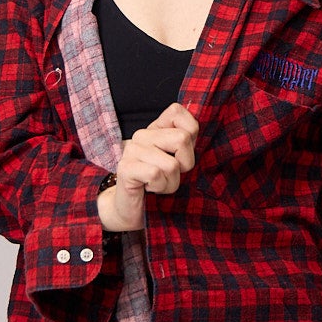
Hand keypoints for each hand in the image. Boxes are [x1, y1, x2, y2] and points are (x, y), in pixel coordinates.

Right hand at [98, 103, 199, 232]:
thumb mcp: (178, 161)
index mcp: (155, 129)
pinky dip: (160, 187)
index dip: (190, 135)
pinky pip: (156, 174)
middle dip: (184, 164)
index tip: (180, 154)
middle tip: (169, 174)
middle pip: (182, 139)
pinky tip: (149, 189)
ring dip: (171, 182)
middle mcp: (142, 135)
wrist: (131, 210)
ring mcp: (131, 150)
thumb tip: (195, 130)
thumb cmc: (159, 185)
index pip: (176, 111)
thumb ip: (187, 143)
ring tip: (158, 184)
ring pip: (172, 164)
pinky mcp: (125, 168)